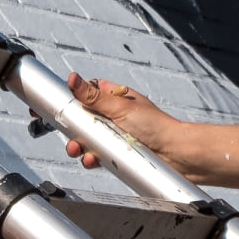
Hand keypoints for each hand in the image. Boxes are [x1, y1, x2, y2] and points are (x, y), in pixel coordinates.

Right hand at [64, 72, 180, 169]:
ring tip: (78, 149)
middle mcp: (116, 117)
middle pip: (85, 119)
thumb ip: (93, 97)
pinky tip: (92, 160)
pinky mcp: (119, 155)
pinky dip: (92, 158)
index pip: (90, 93)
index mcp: (117, 99)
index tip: (61, 104)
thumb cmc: (156, 126)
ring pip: (90, 140)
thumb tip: (73, 78)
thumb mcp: (120, 108)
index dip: (75, 98)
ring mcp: (117, 137)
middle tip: (68, 134)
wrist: (177, 155)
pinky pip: (99, 156)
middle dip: (74, 128)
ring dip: (80, 145)